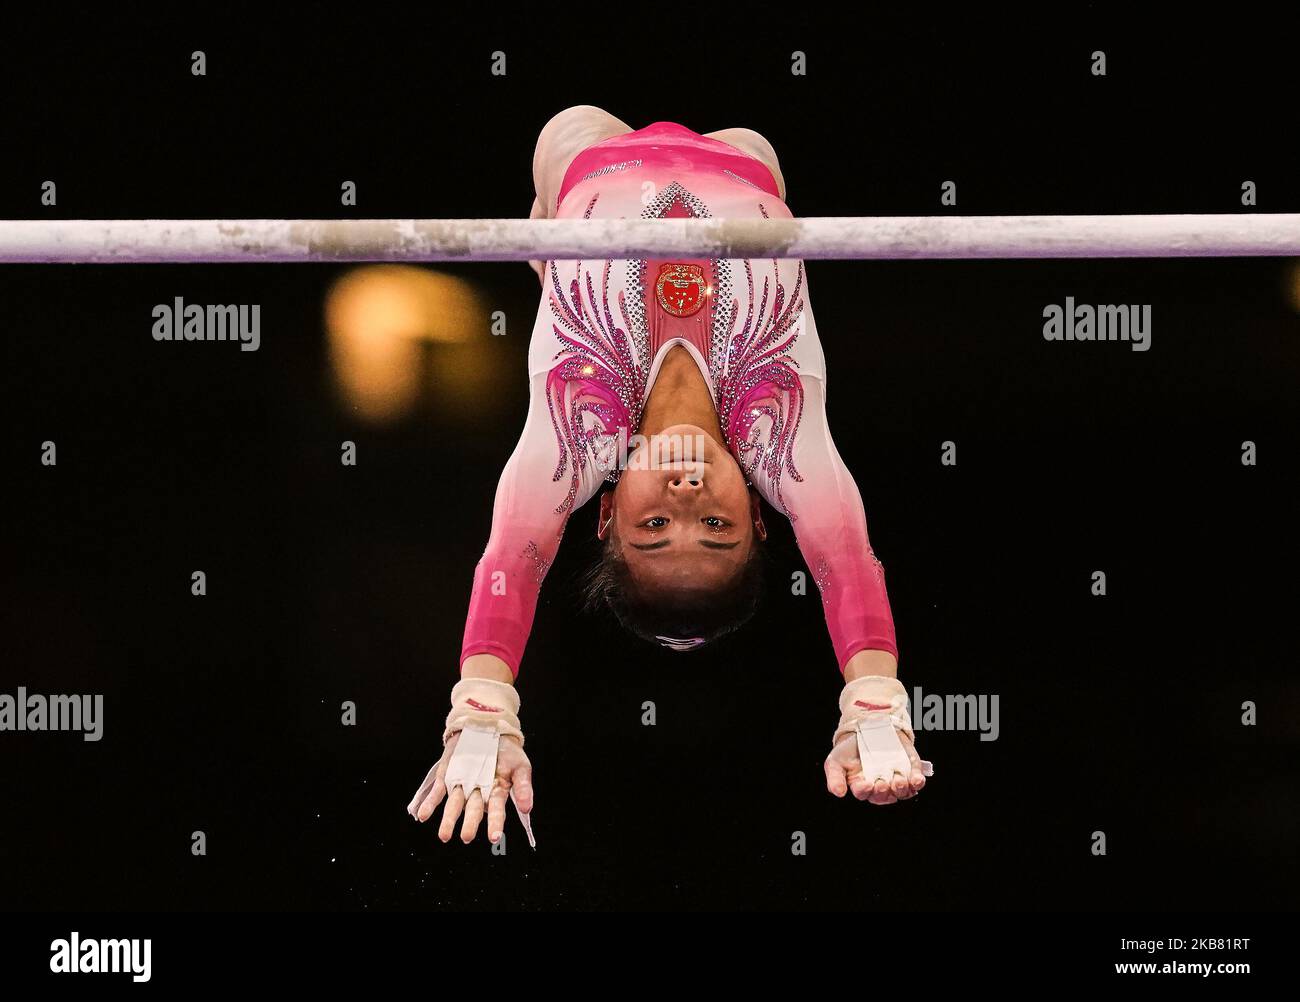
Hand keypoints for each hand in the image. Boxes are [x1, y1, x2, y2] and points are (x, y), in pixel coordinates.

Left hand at [407, 732, 533, 843]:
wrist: (489, 726)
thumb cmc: (509, 751)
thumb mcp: (521, 765)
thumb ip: (523, 787)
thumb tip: (527, 808)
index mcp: (497, 792)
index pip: (496, 810)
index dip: (495, 823)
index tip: (494, 837)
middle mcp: (478, 792)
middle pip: (473, 810)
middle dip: (470, 823)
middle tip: (466, 837)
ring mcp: (461, 785)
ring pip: (454, 805)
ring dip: (448, 820)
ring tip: (444, 836)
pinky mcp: (447, 777)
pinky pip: (438, 792)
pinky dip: (430, 803)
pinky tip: (424, 814)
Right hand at [823, 729, 926, 804]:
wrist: (867, 727)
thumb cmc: (849, 749)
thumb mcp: (835, 760)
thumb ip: (835, 777)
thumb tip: (838, 793)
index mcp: (861, 787)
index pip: (863, 794)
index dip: (865, 791)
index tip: (866, 783)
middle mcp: (880, 787)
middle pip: (883, 796)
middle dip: (883, 791)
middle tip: (882, 782)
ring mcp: (896, 779)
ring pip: (901, 792)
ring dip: (901, 789)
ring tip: (898, 780)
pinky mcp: (910, 771)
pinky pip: (916, 782)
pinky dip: (917, 782)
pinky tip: (916, 779)